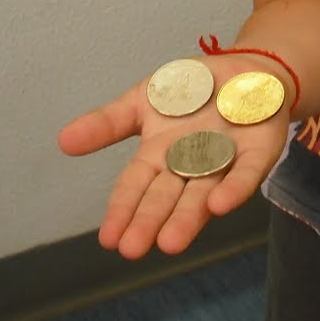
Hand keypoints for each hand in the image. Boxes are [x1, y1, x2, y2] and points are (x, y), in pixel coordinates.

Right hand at [57, 53, 289, 259]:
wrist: (245, 71)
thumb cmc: (193, 92)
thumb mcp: (144, 100)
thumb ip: (107, 123)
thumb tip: (62, 141)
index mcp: (159, 155)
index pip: (136, 187)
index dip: (123, 211)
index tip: (109, 239)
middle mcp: (190, 166)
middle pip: (167, 197)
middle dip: (150, 222)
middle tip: (133, 249)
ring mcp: (224, 161)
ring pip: (202, 194)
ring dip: (187, 218)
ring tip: (170, 243)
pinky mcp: (257, 152)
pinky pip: (245, 173)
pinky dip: (234, 189)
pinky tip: (220, 205)